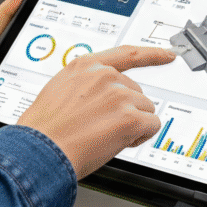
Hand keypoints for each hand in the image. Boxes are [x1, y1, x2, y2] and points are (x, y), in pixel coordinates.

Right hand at [18, 44, 175, 178]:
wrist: (38, 152)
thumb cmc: (42, 130)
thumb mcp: (58, 91)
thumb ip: (84, 86)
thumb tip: (100, 96)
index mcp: (86, 66)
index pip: (127, 54)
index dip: (151, 55)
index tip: (168, 54)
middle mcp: (104, 76)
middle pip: (137, 91)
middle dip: (127, 110)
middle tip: (101, 127)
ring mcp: (118, 95)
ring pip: (145, 109)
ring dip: (133, 125)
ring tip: (103, 135)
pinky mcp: (129, 117)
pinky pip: (151, 125)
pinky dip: (140, 137)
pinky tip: (118, 142)